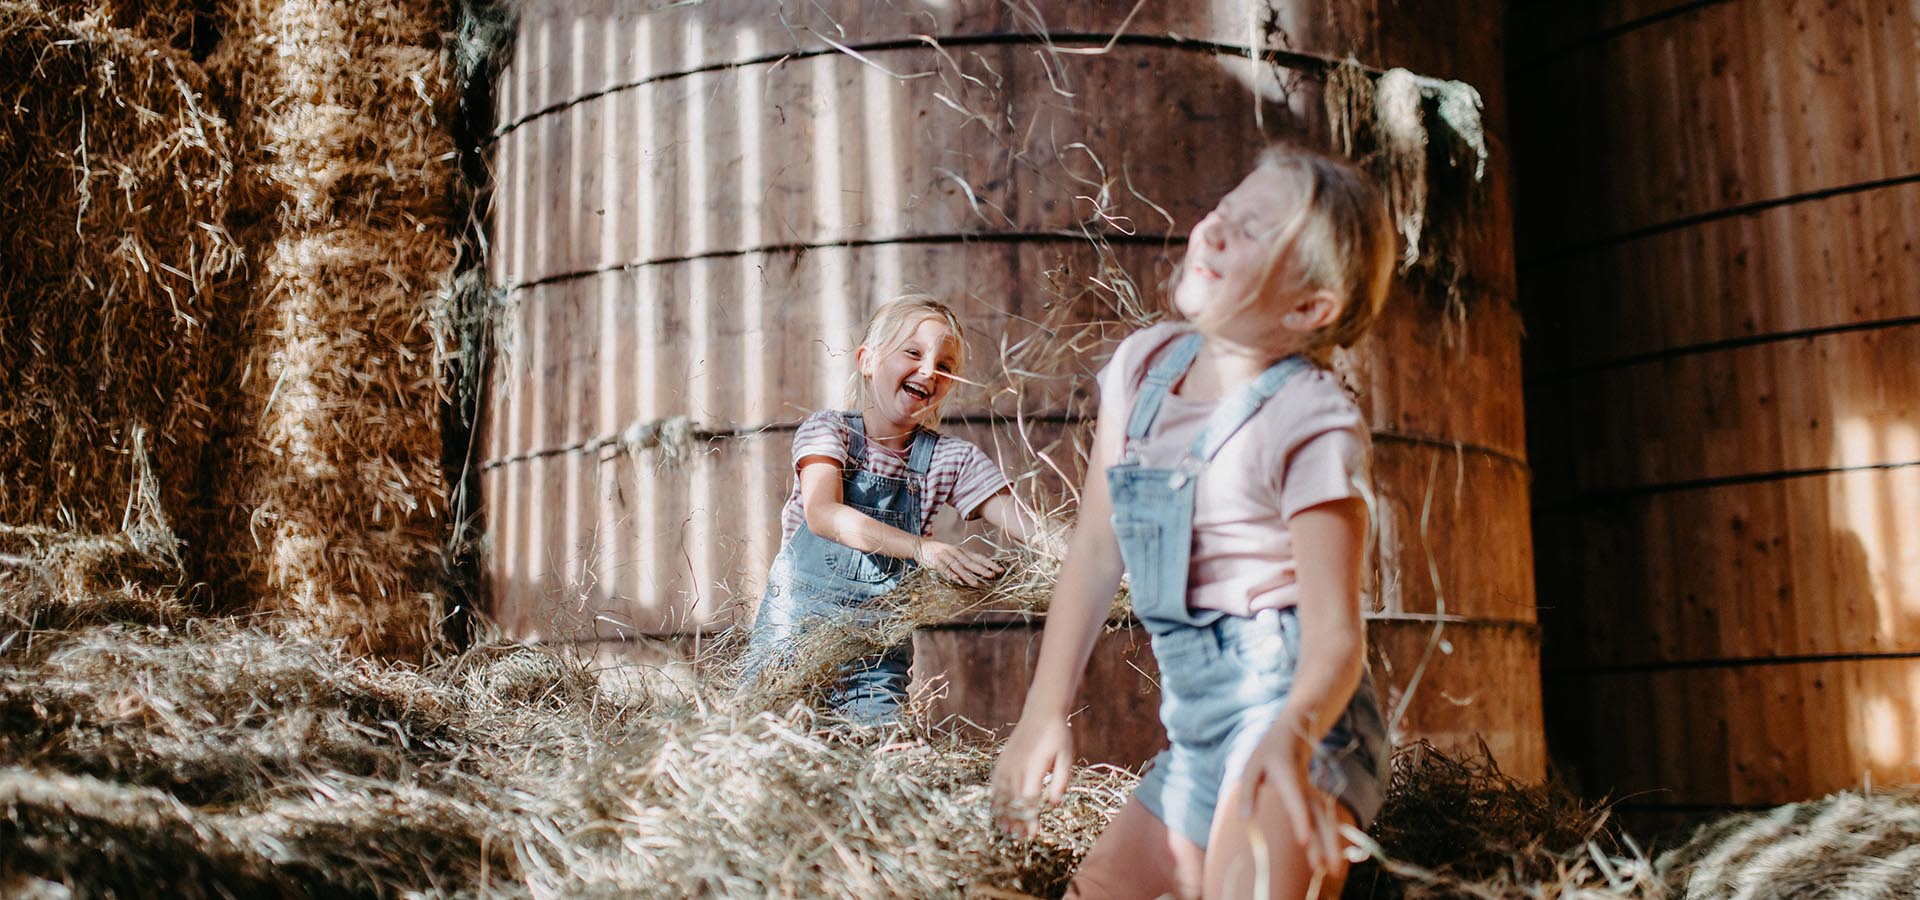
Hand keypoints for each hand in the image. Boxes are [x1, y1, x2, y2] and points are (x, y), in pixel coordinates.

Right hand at [914, 539, 1002, 585]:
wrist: (920, 546)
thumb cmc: (939, 552)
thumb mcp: (954, 553)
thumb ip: (965, 560)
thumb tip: (980, 569)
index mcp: (961, 551)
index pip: (978, 556)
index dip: (989, 563)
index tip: (999, 569)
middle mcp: (955, 552)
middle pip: (970, 561)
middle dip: (981, 568)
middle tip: (992, 575)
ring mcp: (945, 556)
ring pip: (958, 566)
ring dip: (968, 575)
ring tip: (976, 583)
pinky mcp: (935, 562)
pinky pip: (944, 570)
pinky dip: (951, 575)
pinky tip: (957, 581)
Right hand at [989, 714, 1074, 837]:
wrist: (1040, 713)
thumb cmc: (1058, 736)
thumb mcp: (1066, 756)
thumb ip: (1060, 780)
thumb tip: (1055, 804)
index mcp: (1033, 766)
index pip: (1028, 799)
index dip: (1030, 818)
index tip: (1032, 834)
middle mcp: (1016, 766)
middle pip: (1013, 801)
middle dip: (1016, 822)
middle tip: (1021, 840)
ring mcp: (1006, 764)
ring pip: (1001, 795)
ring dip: (1004, 814)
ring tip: (1008, 832)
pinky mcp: (1001, 762)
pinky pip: (995, 785)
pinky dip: (995, 800)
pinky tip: (998, 812)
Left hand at [1235, 722, 1341, 871]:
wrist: (1296, 731)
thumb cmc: (1268, 753)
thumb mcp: (1251, 766)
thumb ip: (1248, 792)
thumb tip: (1246, 820)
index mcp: (1287, 775)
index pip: (1295, 800)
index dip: (1300, 819)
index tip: (1303, 840)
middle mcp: (1304, 787)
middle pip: (1318, 816)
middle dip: (1325, 843)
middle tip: (1330, 868)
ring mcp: (1312, 794)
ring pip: (1325, 821)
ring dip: (1330, 846)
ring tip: (1335, 871)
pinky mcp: (1314, 800)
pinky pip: (1324, 822)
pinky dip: (1329, 840)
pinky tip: (1330, 860)